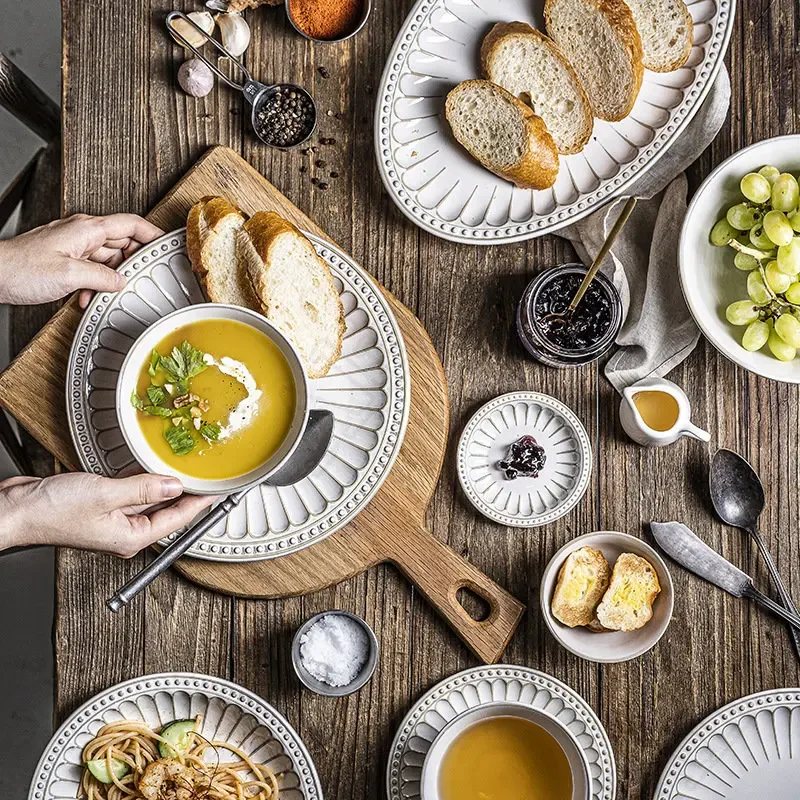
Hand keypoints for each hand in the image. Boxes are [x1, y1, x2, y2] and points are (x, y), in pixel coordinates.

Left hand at [0, 213, 162, 307]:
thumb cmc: (21, 269)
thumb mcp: (71, 276)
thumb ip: (103, 278)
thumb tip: (123, 282)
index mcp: (87, 229)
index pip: (132, 224)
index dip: (153, 234)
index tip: (169, 245)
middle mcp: (82, 234)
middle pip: (122, 243)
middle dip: (131, 264)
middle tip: (141, 280)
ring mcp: (73, 246)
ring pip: (106, 260)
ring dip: (109, 279)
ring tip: (106, 293)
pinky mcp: (64, 259)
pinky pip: (90, 269)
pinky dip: (94, 284)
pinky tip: (86, 296)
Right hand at [0, 472, 215, 556]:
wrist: (16, 510)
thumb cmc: (51, 512)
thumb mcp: (106, 495)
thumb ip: (144, 490)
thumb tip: (174, 486)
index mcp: (132, 538)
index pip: (178, 520)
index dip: (200, 504)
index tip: (219, 491)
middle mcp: (126, 532)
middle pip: (166, 512)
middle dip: (186, 494)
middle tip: (207, 476)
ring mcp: (113, 520)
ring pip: (148, 501)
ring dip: (163, 486)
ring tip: (184, 470)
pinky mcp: (101, 507)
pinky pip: (130, 494)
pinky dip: (141, 482)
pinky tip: (148, 470)